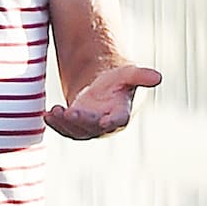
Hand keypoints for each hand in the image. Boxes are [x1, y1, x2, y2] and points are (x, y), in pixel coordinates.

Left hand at [43, 64, 161, 139]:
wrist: (106, 88)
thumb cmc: (120, 80)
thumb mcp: (129, 74)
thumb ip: (141, 76)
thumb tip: (159, 77)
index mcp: (121, 113)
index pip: (118, 121)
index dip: (111, 122)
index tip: (104, 121)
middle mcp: (106, 125)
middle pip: (93, 127)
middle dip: (81, 121)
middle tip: (70, 112)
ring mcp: (90, 128)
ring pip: (77, 131)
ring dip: (64, 124)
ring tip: (53, 112)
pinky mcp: (77, 127)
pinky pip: (66, 129)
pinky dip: (56, 124)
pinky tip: (47, 114)